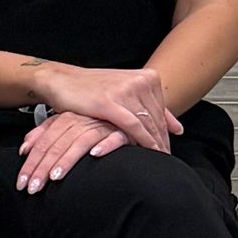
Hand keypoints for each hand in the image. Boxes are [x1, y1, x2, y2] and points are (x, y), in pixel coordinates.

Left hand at [16, 111, 128, 193]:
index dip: (31, 163)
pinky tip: (95, 155)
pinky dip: (105, 145)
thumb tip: (24, 149)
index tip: (22, 182)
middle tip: (34, 186)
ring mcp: (103, 126)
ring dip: (67, 159)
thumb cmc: (93, 122)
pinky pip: (115, 137)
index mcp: (66, 119)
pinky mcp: (124, 131)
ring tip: (55, 176)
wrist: (123, 111)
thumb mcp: (65, 125)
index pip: (43, 143)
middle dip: (42, 167)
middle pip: (57, 145)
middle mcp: (82, 121)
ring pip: (81, 142)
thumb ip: (43, 135)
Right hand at [29, 64, 180, 152]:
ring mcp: (124, 91)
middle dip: (162, 140)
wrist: (60, 80)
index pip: (161, 111)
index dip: (166, 132)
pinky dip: (143, 141)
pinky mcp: (110, 102)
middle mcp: (139, 82)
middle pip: (156, 119)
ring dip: (154, 144)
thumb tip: (177, 128)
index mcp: (146, 77)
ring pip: (148, 123)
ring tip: (157, 160)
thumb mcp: (124, 93)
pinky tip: (147, 152)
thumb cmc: (90, 89)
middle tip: (165, 159)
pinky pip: (133, 126)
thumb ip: (152, 108)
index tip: (167, 148)